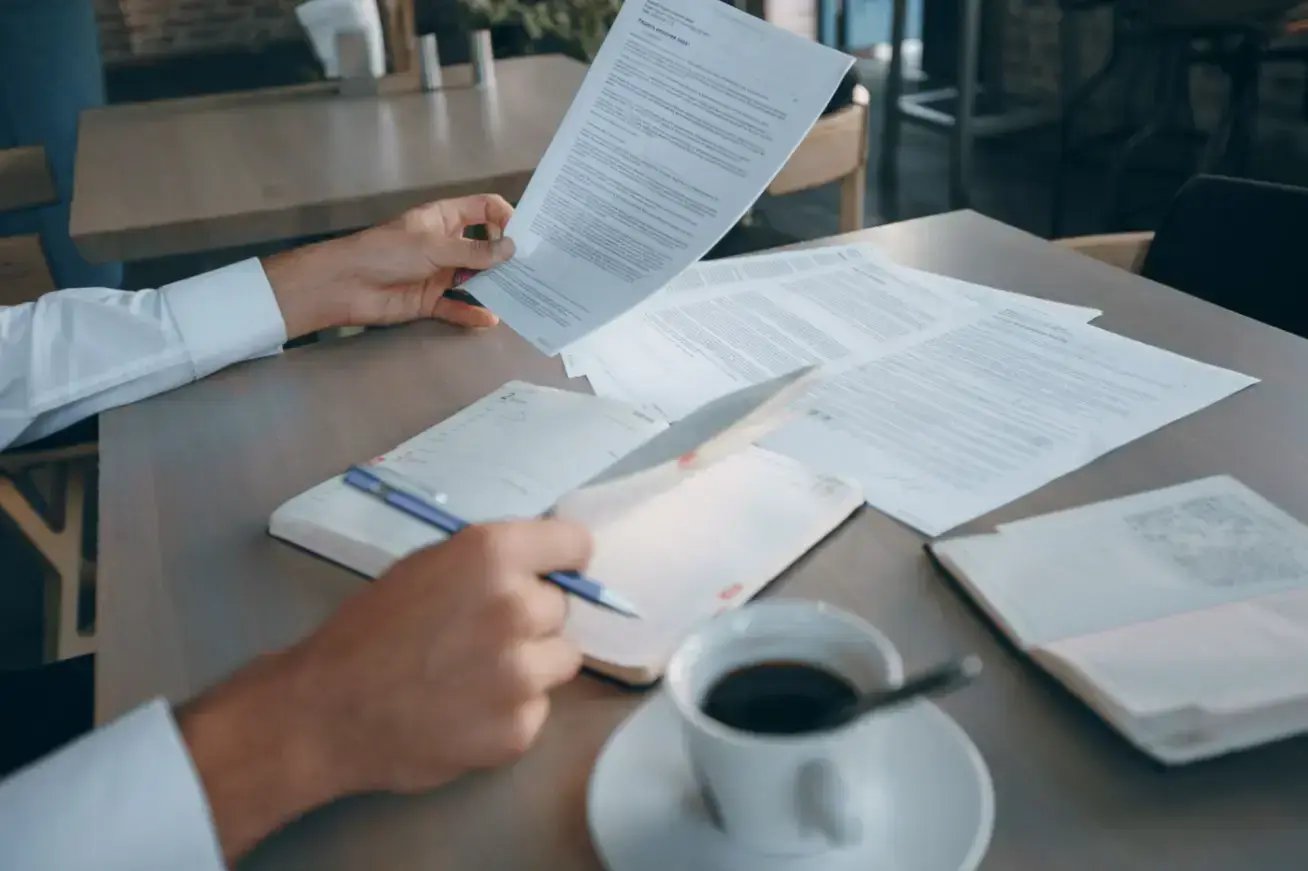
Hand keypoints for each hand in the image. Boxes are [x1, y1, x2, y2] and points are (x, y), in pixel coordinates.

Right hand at [178, 519, 589, 861]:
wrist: (325, 712)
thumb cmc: (368, 631)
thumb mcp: (425, 568)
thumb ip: (487, 563)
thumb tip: (542, 564)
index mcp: (491, 555)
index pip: (575, 543)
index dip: (562, 560)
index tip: (551, 573)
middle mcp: (517, 608)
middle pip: (561, 606)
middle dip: (531, 618)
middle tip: (481, 636)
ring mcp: (522, 673)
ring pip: (560, 658)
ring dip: (530, 665)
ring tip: (476, 676)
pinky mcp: (519, 729)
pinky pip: (538, 709)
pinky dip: (511, 712)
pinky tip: (467, 712)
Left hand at [262, 194, 514, 336]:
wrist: (347, 284)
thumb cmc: (386, 252)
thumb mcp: (433, 246)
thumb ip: (473, 252)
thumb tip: (512, 250)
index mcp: (444, 218)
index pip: (483, 209)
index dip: (505, 218)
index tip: (523, 236)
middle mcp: (446, 243)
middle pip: (485, 246)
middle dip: (506, 257)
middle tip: (533, 269)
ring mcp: (439, 272)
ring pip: (475, 278)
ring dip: (494, 286)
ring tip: (520, 295)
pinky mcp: (431, 300)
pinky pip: (458, 306)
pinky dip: (472, 313)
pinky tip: (490, 319)